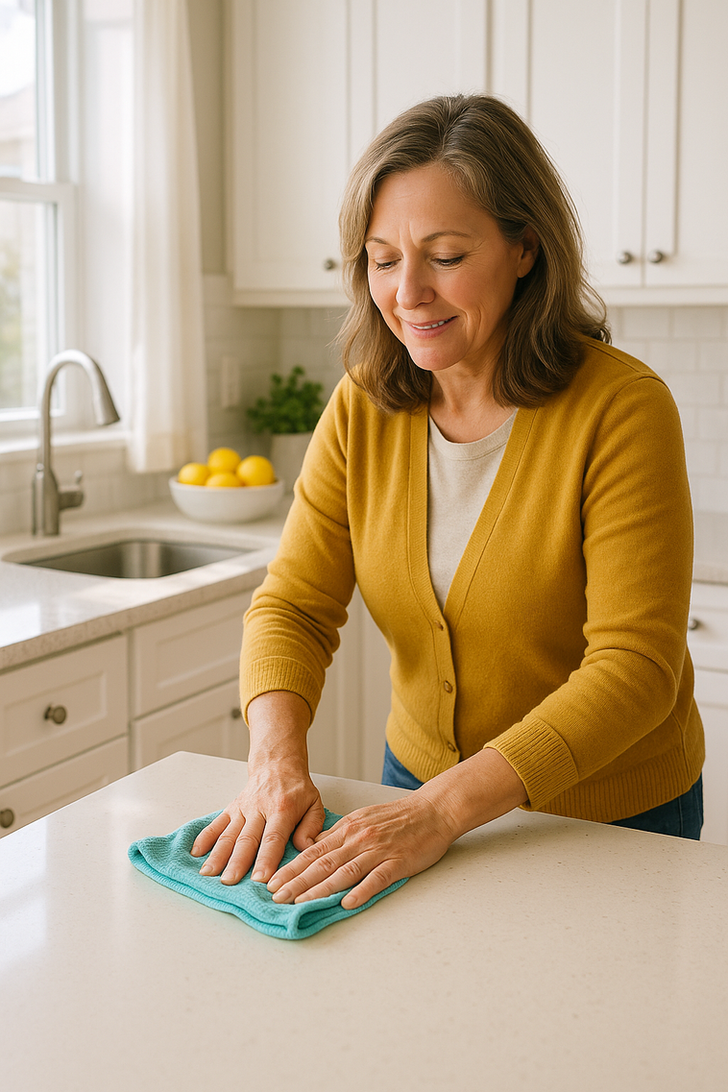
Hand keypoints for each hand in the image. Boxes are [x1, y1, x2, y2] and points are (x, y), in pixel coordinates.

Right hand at [190, 764, 325, 884]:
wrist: (278, 764)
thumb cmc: (297, 789)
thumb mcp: (314, 804)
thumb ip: (312, 827)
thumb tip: (305, 848)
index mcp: (282, 809)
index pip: (273, 838)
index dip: (266, 859)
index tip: (260, 879)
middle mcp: (259, 809)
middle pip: (247, 839)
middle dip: (237, 862)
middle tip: (229, 882)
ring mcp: (243, 808)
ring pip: (229, 833)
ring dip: (217, 854)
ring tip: (208, 873)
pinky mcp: (232, 808)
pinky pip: (217, 823)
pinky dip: (205, 837)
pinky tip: (196, 853)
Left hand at [266, 793, 453, 909]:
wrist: (433, 810)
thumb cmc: (397, 817)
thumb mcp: (361, 819)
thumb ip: (338, 835)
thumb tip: (312, 848)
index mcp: (348, 829)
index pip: (313, 852)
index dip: (292, 868)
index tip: (273, 882)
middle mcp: (358, 839)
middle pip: (322, 863)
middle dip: (297, 882)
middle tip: (276, 897)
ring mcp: (378, 851)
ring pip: (344, 872)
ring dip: (320, 889)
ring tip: (300, 902)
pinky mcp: (398, 862)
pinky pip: (377, 879)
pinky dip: (361, 891)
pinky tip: (347, 903)